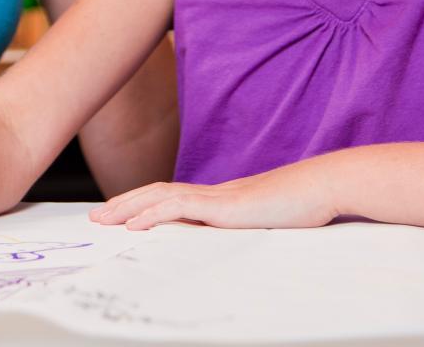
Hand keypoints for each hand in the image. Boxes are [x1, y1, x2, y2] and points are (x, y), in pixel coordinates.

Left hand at [89, 164, 336, 230]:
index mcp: (222, 199)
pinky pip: (179, 207)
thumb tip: (241, 238)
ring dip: (129, 207)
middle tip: (98, 216)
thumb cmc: (305, 205)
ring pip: (161, 197)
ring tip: (104, 220)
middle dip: (125, 204)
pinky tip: (134, 225)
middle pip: (158, 193)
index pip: (172, 197)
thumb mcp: (269, 222)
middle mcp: (214, 193)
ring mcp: (218, 197)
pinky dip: (152, 214)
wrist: (324, 186)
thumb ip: (250, 227)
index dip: (144, 204)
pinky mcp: (224, 206)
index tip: (122, 214)